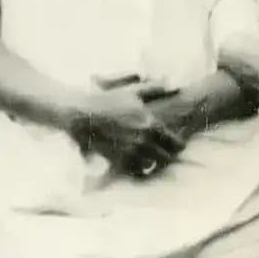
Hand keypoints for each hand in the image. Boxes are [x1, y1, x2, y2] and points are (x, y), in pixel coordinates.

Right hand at [72, 78, 186, 177]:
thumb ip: (156, 89)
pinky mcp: (115, 160)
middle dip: (167, 155)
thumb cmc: (108, 100)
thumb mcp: (133, 90)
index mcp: (151, 125)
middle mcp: (142, 141)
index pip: (176, 144)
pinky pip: (132, 172)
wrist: (80, 114)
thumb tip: (174, 85)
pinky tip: (134, 162)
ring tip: (149, 157)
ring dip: (151, 162)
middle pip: (166, 158)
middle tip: (164, 152)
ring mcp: (128, 153)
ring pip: (150, 166)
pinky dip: (136, 169)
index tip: (175, 143)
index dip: (178, 145)